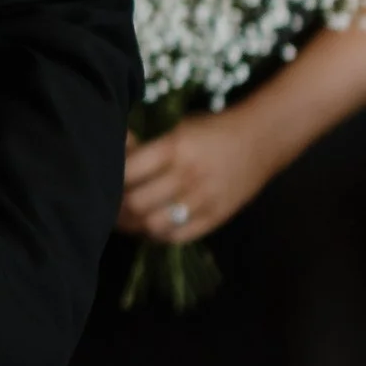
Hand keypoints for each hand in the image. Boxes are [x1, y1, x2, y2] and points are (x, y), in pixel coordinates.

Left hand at [119, 103, 278, 244]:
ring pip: (152, 225)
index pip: (127, 172)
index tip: (103, 179)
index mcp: (175, 147)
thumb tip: (112, 153)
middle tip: (106, 205)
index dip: (109, 179)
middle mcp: (188, 175)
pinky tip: (150, 226)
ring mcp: (203, 200)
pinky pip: (176, 237)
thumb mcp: (177, 128)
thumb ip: (145, 145)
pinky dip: (156, 235)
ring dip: (132, 225)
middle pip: (136, 203)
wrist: (262, 139)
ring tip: (125, 218)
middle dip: (115, 207)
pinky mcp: (215, 218)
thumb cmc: (212, 131)